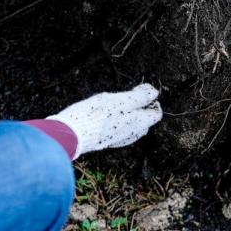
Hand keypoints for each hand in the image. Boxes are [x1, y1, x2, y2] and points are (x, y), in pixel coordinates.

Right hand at [48, 84, 162, 158]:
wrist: (74, 134)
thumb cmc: (98, 115)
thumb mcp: (121, 100)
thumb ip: (140, 97)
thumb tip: (154, 92)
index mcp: (139, 124)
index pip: (156, 114)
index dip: (151, 100)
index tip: (140, 90)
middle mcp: (132, 134)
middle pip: (145, 120)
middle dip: (141, 106)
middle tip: (129, 94)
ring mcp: (119, 138)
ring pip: (132, 125)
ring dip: (129, 113)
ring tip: (116, 102)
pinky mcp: (107, 139)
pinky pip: (119, 129)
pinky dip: (118, 119)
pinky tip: (107, 113)